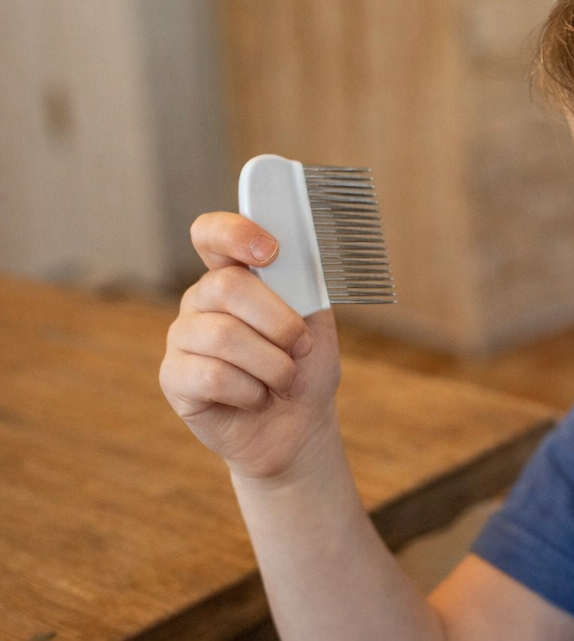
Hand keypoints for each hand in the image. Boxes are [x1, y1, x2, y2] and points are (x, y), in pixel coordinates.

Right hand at [159, 212, 341, 481]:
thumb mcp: (317, 318)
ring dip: (272, 364)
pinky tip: (256, 397)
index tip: (271, 251)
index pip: (212, 234)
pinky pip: (212, 376)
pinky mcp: (172, 378)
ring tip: (284, 379)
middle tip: (302, 347)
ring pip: (223, 336)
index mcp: (236, 273)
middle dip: (280, 323)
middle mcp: (201, 299)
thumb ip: (303, 284)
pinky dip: (251, 392)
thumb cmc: (305, 365)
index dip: (235, 233)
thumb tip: (297, 257)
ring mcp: (182, 337)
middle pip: (228, 287)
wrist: (298, 424)